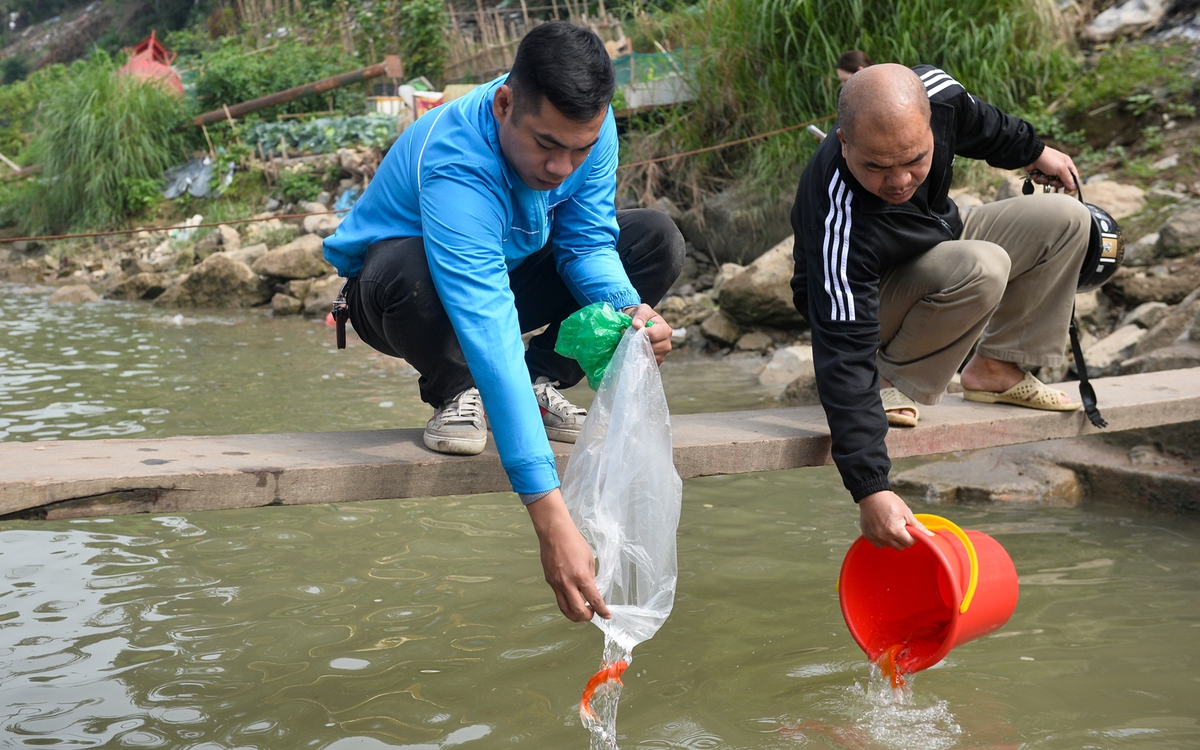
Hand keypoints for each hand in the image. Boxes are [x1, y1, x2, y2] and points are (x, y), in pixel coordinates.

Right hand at [526, 489, 611, 621]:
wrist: (554, 533)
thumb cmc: (574, 542)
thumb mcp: (589, 559)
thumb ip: (590, 577)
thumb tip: (591, 590)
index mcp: (581, 576)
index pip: (594, 600)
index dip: (602, 611)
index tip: (607, 615)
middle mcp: (567, 583)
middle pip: (578, 611)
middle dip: (588, 617)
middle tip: (593, 614)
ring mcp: (556, 584)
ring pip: (565, 609)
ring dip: (575, 616)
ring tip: (582, 614)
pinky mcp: (549, 582)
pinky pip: (559, 599)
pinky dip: (567, 604)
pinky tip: (572, 601)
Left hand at [622, 304, 672, 363]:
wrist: (638, 324)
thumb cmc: (641, 316)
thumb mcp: (642, 309)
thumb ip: (640, 315)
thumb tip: (637, 325)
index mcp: (665, 329)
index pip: (655, 334)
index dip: (644, 333)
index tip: (636, 330)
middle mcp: (667, 342)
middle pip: (657, 348)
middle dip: (644, 344)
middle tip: (635, 340)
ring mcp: (662, 353)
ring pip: (654, 357)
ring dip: (643, 353)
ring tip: (636, 346)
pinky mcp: (657, 360)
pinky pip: (651, 364)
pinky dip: (643, 361)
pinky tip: (638, 354)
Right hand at [858, 490, 931, 549]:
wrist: (872, 495)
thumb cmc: (890, 502)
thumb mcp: (907, 513)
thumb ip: (918, 527)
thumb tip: (930, 535)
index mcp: (895, 531)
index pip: (909, 543)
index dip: (914, 538)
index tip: (913, 532)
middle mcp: (884, 536)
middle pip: (900, 547)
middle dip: (904, 540)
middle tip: (903, 529)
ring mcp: (875, 537)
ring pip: (890, 546)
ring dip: (894, 541)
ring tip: (893, 528)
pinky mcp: (868, 536)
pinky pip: (879, 544)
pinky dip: (884, 540)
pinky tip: (885, 531)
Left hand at [1026, 146, 1079, 192]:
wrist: (1032, 156)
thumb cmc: (1048, 159)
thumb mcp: (1061, 169)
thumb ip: (1068, 179)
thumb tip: (1074, 187)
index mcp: (1067, 164)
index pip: (1073, 177)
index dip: (1071, 185)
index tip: (1066, 191)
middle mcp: (1060, 168)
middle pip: (1061, 182)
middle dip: (1055, 183)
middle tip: (1052, 180)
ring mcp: (1050, 171)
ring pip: (1051, 182)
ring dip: (1046, 181)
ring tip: (1043, 176)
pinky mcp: (1041, 173)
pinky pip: (1042, 181)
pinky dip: (1039, 179)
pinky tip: (1037, 174)